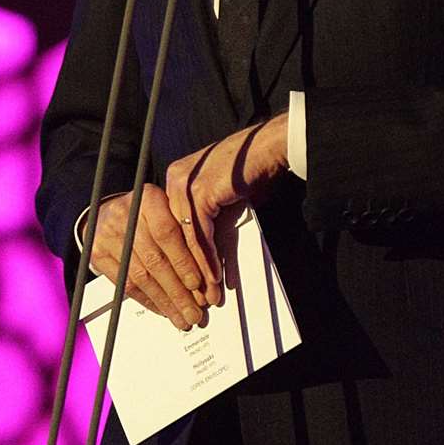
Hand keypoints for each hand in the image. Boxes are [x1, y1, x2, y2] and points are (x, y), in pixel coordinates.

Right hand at [89, 184, 208, 330]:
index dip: (184, 261)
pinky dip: (147, 300)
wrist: (106, 213)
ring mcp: (108, 235)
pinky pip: (125, 284)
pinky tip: (163, 310)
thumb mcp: (168, 211)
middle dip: (178, 291)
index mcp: (149, 198)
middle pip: (154, 259)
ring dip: (165, 301)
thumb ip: (186, 234)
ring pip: (140, 276)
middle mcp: (126, 215)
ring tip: (183, 317)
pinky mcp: (97, 253)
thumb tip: (210, 277)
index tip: (200, 285)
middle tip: (195, 312)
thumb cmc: (148, 215)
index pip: (168, 233)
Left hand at [165, 114, 289, 300]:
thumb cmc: (253, 170)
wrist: (271, 147)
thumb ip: (213, 226)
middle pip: (175, 235)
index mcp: (176, 180)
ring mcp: (184, 184)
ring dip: (198, 271)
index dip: (181, 259)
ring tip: (207, 295)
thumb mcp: (226, 202)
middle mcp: (175, 180)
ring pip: (185, 239)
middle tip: (196, 297)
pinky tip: (215, 278)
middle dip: (187, 271)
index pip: (172, 227)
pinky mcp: (199, 193)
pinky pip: (200, 235)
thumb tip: (211, 261)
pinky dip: (208, 259)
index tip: (191, 285)